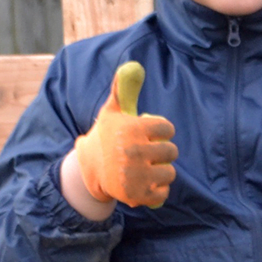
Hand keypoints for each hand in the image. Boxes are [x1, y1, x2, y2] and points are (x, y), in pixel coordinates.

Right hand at [72, 61, 177, 207]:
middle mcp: (133, 152)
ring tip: (141, 168)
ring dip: (159, 171)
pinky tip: (142, 183)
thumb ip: (124, 89)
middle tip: (142, 153)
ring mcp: (136, 176)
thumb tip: (134, 65)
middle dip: (160, 151)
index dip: (159, 131)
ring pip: (170, 172)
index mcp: (131, 130)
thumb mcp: (113, 112)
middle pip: (171, 151)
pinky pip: (164, 192)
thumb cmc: (107, 136)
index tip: (144, 133)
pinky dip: (156, 190)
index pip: (168, 128)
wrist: (89, 169)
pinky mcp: (138, 196)